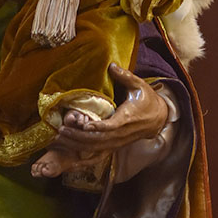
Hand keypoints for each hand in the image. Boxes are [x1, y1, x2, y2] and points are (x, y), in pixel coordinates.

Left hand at [53, 64, 168, 159]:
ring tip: (59, 138)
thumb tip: (111, 65)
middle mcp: (122, 133)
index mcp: (127, 118)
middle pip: (99, 140)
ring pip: (96, 148)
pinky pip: (98, 152)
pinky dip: (83, 152)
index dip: (99, 127)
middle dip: (79, 137)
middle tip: (61, 130)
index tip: (85, 125)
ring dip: (77, 145)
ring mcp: (118, 142)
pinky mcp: (115, 146)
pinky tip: (68, 147)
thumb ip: (125, 76)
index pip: (112, 126)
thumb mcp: (139, 85)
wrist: (157, 118)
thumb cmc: (146, 99)